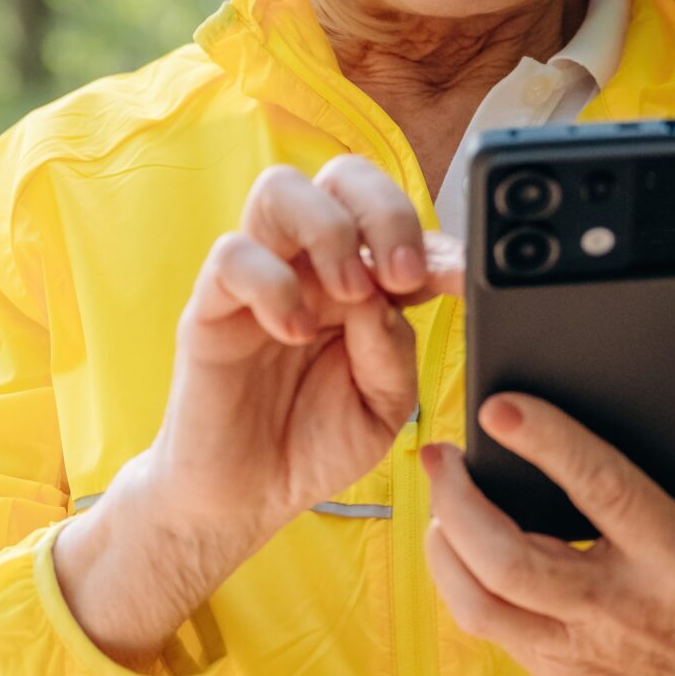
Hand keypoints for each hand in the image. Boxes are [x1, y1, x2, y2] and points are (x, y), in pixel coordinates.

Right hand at [55, 159, 464, 670]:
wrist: (243, 500)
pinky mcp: (210, 306)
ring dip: (329, 230)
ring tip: (351, 293)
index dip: (436, 240)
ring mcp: (259, 279)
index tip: (464, 277)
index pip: (396, 224)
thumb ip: (394, 352)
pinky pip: (233, 255)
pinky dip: (273, 283)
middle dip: (384, 210)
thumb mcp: (382, 408)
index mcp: (360, 282)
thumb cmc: (312, 444)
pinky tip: (296, 331)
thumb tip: (389, 298)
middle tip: (404, 274)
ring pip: (281, 189)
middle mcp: (309, 266)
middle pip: (342, 176)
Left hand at [419, 384, 674, 675]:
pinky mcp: (560, 669)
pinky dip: (459, 581)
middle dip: (459, 504)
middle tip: (439, 454)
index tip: (500, 408)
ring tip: (440, 496)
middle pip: (512, 561)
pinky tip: (456, 540)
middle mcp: (619, 607)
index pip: (602, 492)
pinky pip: (489, 626)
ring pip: (483, 605)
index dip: (548, 445)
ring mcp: (582, 647)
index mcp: (674, 557)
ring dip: (445, 548)